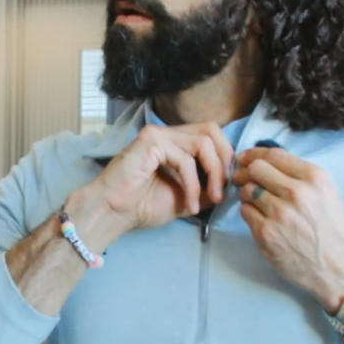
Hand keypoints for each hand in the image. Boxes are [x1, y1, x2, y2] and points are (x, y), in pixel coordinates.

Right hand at [67, 122, 236, 249]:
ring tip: (212, 199)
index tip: (227, 186)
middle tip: (223, 189)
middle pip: (211, 130)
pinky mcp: (151, 141)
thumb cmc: (142, 206)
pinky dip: (193, 184)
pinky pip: (185, 160)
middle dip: (224, 160)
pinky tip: (190, 203)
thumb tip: (230, 184)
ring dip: (213, 175)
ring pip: (203, 143)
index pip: (211, 134)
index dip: (225, 156)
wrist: (113, 213)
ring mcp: (159, 134)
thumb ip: (207, 187)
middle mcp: (167, 133)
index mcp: (175, 142)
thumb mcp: (186, 197)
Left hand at [236, 147, 343, 310]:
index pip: (273, 154)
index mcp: (315, 178)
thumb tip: (266, 162)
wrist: (339, 269)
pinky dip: (249, 213)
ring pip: (247, 190)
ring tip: (257, 204)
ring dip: (248, 195)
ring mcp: (280, 213)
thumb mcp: (327, 194)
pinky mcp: (266, 233)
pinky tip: (261, 219)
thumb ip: (300, 177)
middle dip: (247, 173)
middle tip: (244, 180)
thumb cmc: (334, 231)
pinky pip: (245, 212)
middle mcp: (297, 192)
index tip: (245, 158)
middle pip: (255, 169)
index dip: (254, 154)